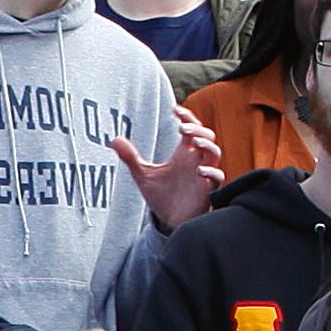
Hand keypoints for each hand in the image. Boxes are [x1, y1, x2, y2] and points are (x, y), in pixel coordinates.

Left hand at [112, 116, 224, 230]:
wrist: (169, 220)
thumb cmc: (161, 195)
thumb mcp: (143, 174)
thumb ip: (131, 157)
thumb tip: (114, 139)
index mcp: (185, 153)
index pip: (192, 129)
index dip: (186, 117)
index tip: (174, 109)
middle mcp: (197, 160)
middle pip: (206, 137)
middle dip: (197, 129)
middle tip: (182, 128)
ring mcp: (204, 174)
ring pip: (215, 153)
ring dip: (207, 145)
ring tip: (194, 143)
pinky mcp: (208, 190)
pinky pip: (217, 178)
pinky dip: (211, 172)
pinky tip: (199, 171)